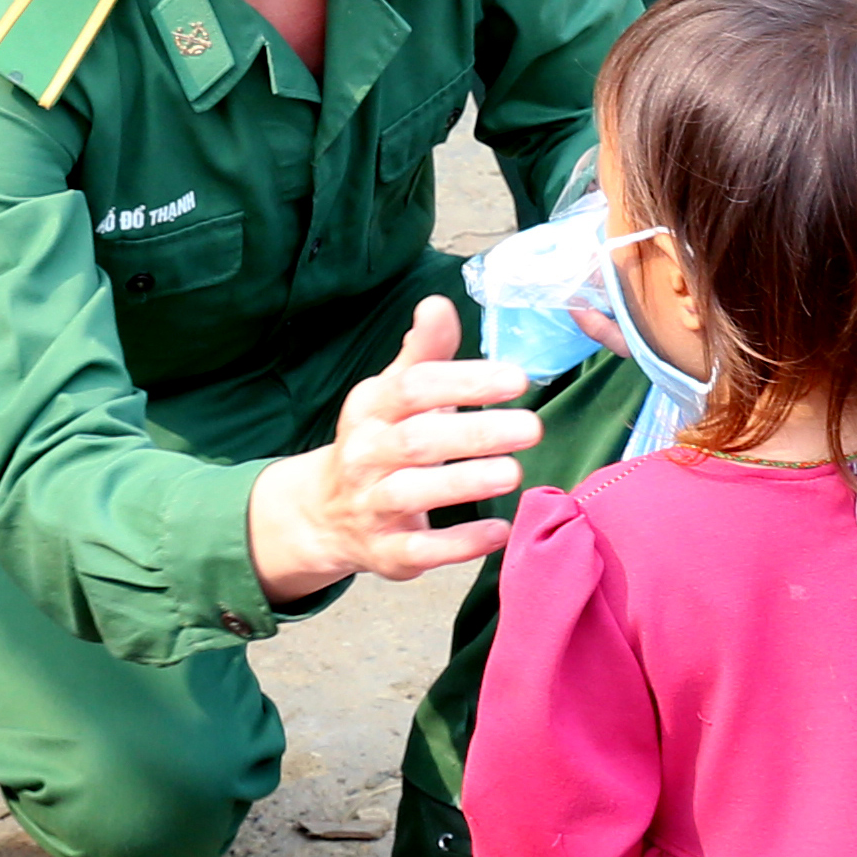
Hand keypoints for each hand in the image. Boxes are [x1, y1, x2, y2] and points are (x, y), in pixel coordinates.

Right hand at [244, 298, 540, 599]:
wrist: (325, 513)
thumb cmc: (380, 440)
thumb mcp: (393, 393)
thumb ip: (424, 353)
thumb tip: (438, 304)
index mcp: (370, 409)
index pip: (413, 388)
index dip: (464, 381)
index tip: (517, 379)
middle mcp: (365, 455)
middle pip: (417, 441)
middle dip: (475, 433)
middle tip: (531, 427)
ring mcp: (372, 506)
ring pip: (414, 493)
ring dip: (465, 482)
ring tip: (514, 472)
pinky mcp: (385, 552)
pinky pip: (420, 550)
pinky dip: (459, 543)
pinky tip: (500, 530)